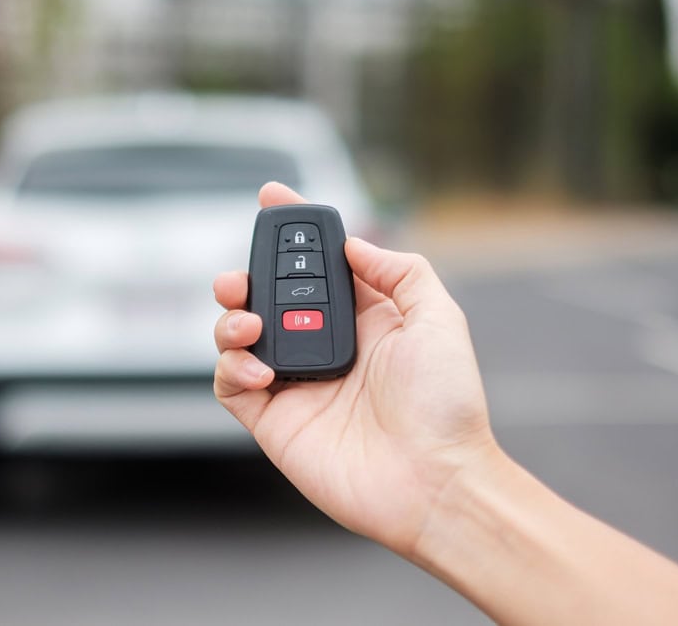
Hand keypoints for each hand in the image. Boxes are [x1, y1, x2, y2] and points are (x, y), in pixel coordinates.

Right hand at [213, 182, 498, 554]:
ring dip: (230, 319)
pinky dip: (230, 367)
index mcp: (360, 319)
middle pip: (266, 297)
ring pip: (238, 336)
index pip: (316, 265)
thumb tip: (354, 243)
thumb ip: (398, 270)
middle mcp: (323, 346)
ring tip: (248, 323)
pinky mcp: (273, 421)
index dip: (292, 231)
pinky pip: (230, 384)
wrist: (435, 481)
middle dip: (243, 275)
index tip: (272, 197)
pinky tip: (256, 368)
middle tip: (238, 277)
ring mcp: (295, 383)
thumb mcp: (439, 318)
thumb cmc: (447, 405)